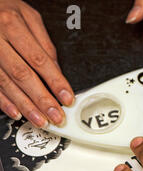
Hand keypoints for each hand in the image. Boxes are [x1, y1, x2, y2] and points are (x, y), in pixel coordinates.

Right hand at [0, 0, 73, 126]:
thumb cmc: (4, 8)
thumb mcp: (28, 16)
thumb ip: (43, 42)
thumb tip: (57, 69)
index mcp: (12, 24)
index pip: (39, 59)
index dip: (55, 81)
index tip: (66, 97)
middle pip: (23, 75)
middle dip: (42, 99)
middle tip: (55, 115)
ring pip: (6, 83)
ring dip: (25, 105)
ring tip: (40, 119)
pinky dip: (4, 101)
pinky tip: (16, 112)